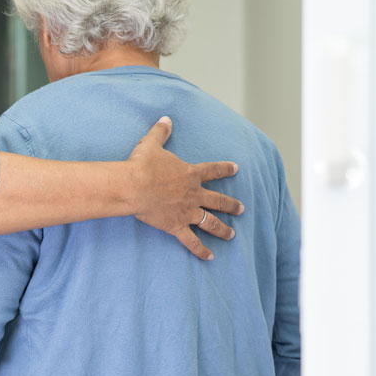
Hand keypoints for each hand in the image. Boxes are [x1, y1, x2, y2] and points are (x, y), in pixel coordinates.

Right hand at [126, 116, 244, 259]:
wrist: (133, 186)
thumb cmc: (142, 165)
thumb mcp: (151, 144)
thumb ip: (161, 132)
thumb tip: (166, 118)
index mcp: (190, 174)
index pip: (213, 170)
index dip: (225, 169)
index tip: (236, 168)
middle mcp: (194, 194)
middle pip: (218, 200)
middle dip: (231, 204)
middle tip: (241, 209)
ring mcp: (187, 212)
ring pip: (211, 222)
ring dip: (223, 229)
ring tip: (231, 234)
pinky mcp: (176, 226)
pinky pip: (192, 241)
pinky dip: (201, 250)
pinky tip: (210, 257)